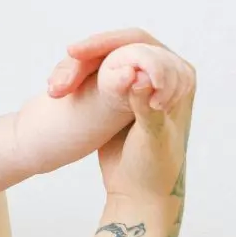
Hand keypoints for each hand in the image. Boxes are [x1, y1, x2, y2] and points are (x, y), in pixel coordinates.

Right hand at [49, 28, 194, 200]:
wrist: (138, 193)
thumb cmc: (154, 170)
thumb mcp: (151, 140)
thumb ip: (146, 109)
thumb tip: (138, 77)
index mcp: (179, 78)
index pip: (141, 44)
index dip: (107, 43)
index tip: (76, 52)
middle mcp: (161, 75)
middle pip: (120, 47)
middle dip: (88, 53)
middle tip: (66, 58)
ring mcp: (139, 85)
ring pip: (104, 61)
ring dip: (77, 68)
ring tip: (55, 86)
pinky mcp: (119, 97)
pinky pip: (96, 76)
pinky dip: (77, 79)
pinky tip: (59, 89)